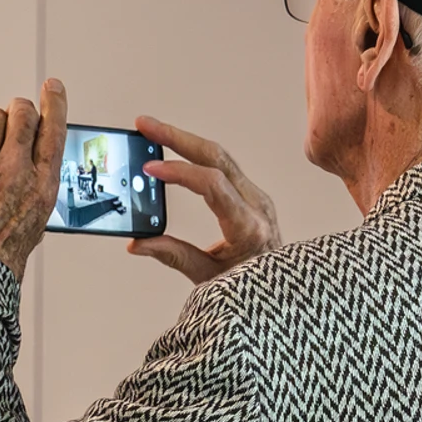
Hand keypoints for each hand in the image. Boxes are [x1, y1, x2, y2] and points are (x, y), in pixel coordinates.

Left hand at [0, 76, 66, 271]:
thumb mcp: (34, 223)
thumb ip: (35, 188)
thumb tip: (33, 162)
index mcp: (41, 187)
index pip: (54, 131)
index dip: (55, 103)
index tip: (53, 87)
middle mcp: (14, 172)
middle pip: (22, 115)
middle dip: (21, 110)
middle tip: (18, 115)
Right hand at [131, 118, 282, 285]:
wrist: (282, 295)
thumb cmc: (252, 290)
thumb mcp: (209, 278)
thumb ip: (174, 256)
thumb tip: (138, 243)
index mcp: (249, 227)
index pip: (212, 185)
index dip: (179, 172)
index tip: (150, 168)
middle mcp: (257, 206)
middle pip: (216, 158)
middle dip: (177, 138)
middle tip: (145, 125)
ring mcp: (257, 198)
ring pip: (220, 157)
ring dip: (185, 141)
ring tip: (153, 131)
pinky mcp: (252, 197)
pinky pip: (223, 166)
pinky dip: (196, 155)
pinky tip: (175, 149)